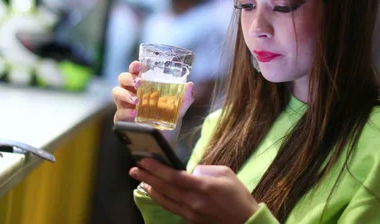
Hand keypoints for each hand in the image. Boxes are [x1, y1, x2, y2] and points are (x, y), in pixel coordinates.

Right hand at [112, 61, 194, 123]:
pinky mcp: (122, 119)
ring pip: (116, 92)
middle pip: (122, 78)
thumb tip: (190, 85)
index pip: (136, 71)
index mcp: (145, 87)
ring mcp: (126, 105)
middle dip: (129, 78)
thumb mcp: (179, 110)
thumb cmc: (168, 122)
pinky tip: (134, 113)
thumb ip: (184, 98)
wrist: (164, 141)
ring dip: (125, 94)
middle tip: (139, 83)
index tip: (139, 65)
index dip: (135, 66)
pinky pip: (118, 112)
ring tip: (137, 100)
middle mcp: (133, 93)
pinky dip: (125, 111)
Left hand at [130, 159, 259, 223]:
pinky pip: (171, 208)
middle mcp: (193, 200)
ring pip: (164, 200)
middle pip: (164, 188)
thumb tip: (190, 171)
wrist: (245, 221)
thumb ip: (205, 170)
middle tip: (134, 169)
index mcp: (202, 186)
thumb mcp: (225, 173)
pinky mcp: (190, 220)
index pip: (173, 176)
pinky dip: (160, 199)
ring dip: (150, 189)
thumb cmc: (238, 195)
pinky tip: (155, 193)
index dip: (157, 168)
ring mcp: (190, 213)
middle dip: (147, 177)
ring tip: (141, 180)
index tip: (144, 161)